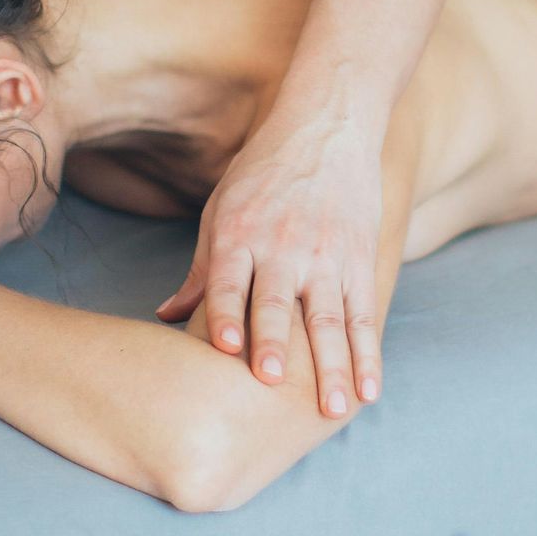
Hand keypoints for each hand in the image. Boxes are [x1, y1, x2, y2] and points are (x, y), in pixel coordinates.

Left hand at [157, 105, 384, 416]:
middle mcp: (283, 246)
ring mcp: (326, 255)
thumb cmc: (262, 174)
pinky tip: (370, 389)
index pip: (231, 280)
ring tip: (336, 410)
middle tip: (274, 381)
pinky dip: (368, 354)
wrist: (328, 125)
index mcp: (240, 234)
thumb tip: (166, 318)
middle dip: (276, 341)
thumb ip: (202, 270)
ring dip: (334, 366)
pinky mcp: (360, 260)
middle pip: (280, 301)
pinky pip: (364, 314)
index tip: (226, 346)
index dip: (227, 313)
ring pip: (330, 318)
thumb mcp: (221, 210)